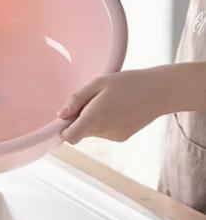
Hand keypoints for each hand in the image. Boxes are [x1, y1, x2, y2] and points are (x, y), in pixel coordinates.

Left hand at [57, 62, 205, 144]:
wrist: (159, 91)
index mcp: (95, 117)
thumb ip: (77, 99)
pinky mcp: (123, 137)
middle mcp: (104, 131)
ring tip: (107, 101)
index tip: (65, 117)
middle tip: (90, 100)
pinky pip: (105, 132)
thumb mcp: (98, 83)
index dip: (63, 129)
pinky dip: (104, 122)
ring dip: (92, 120)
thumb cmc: (128, 82)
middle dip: (79, 119)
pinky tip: (117, 108)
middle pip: (80, 132)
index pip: (70, 137)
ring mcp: (114, 136)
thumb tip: (60, 114)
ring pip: (93, 131)